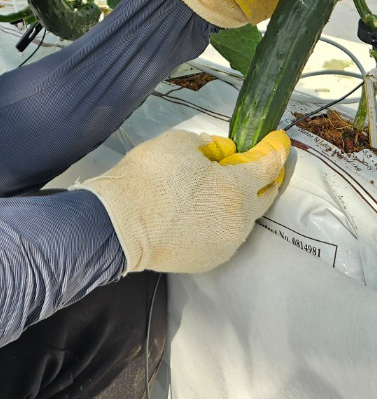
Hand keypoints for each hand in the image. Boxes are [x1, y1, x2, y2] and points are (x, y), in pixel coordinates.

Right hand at [77, 128, 289, 273]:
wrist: (120, 224)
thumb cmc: (149, 177)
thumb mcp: (177, 143)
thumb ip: (206, 145)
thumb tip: (220, 152)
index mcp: (236, 188)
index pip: (268, 165)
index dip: (275, 148)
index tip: (278, 139)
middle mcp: (240, 220)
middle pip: (265, 196)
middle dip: (265, 177)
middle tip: (256, 164)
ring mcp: (227, 244)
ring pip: (244, 218)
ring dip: (239, 201)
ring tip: (218, 189)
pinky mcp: (210, 259)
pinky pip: (224, 235)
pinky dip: (220, 220)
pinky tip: (201, 212)